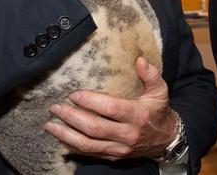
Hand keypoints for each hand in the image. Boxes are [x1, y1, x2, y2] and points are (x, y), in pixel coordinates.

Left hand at [43, 57, 177, 160]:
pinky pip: (89, 153)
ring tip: (50, 125)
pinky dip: (73, 146)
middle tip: (56, 107)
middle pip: (94, 128)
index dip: (90, 102)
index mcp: (137, 115)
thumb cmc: (158, 111)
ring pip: (88, 144)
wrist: (166, 139)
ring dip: (66, 135)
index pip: (109, 109)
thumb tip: (139, 60)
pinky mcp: (113, 157)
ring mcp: (119, 148)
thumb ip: (150, 74)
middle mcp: (127, 135)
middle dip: (71, 117)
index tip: (74, 94)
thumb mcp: (160, 90)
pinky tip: (61, 138)